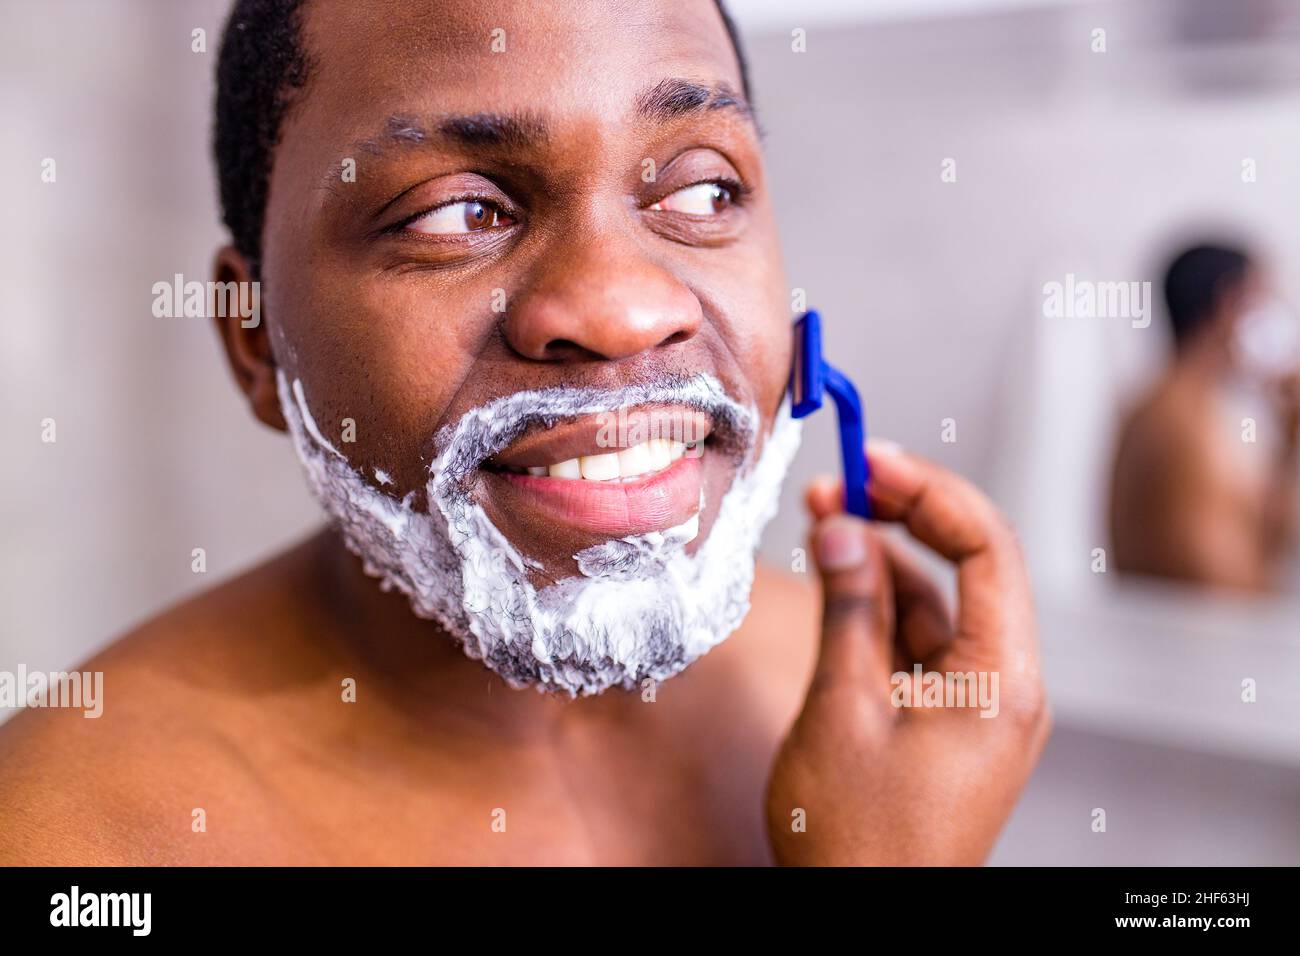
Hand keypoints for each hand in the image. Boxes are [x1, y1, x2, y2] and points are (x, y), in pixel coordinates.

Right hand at [765, 441, 1050, 864]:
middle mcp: (1004, 685)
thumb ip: (848, 609)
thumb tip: (842, 527)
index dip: (929, 492)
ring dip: (884, 557)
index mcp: (1001, 682)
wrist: (864, 920)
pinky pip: (922, 641)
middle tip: (839, 482)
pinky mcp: (947, 718)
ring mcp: (977, 703)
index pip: (987, 548)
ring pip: (938, 601)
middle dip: (904, 516)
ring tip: (824, 519)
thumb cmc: (857, 840)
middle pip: (968, 566)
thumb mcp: (843, 709)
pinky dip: (880, 605)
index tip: (871, 460)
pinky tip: (839, 577)